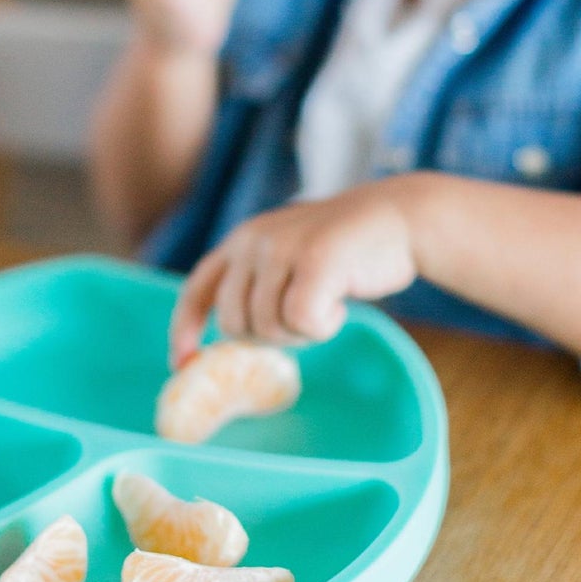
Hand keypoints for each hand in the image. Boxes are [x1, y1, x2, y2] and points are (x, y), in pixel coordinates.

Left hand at [170, 179, 419, 366]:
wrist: (400, 218)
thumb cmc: (345, 250)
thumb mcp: (288, 255)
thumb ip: (257, 283)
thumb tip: (228, 335)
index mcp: (241, 240)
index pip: (197, 289)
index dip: (185, 329)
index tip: (182, 363)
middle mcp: (253, 240)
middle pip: (234, 323)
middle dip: (266, 337)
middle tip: (302, 321)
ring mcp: (282, 248)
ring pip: (268, 327)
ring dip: (300, 333)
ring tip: (326, 305)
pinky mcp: (315, 261)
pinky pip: (302, 323)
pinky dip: (323, 327)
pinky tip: (341, 303)